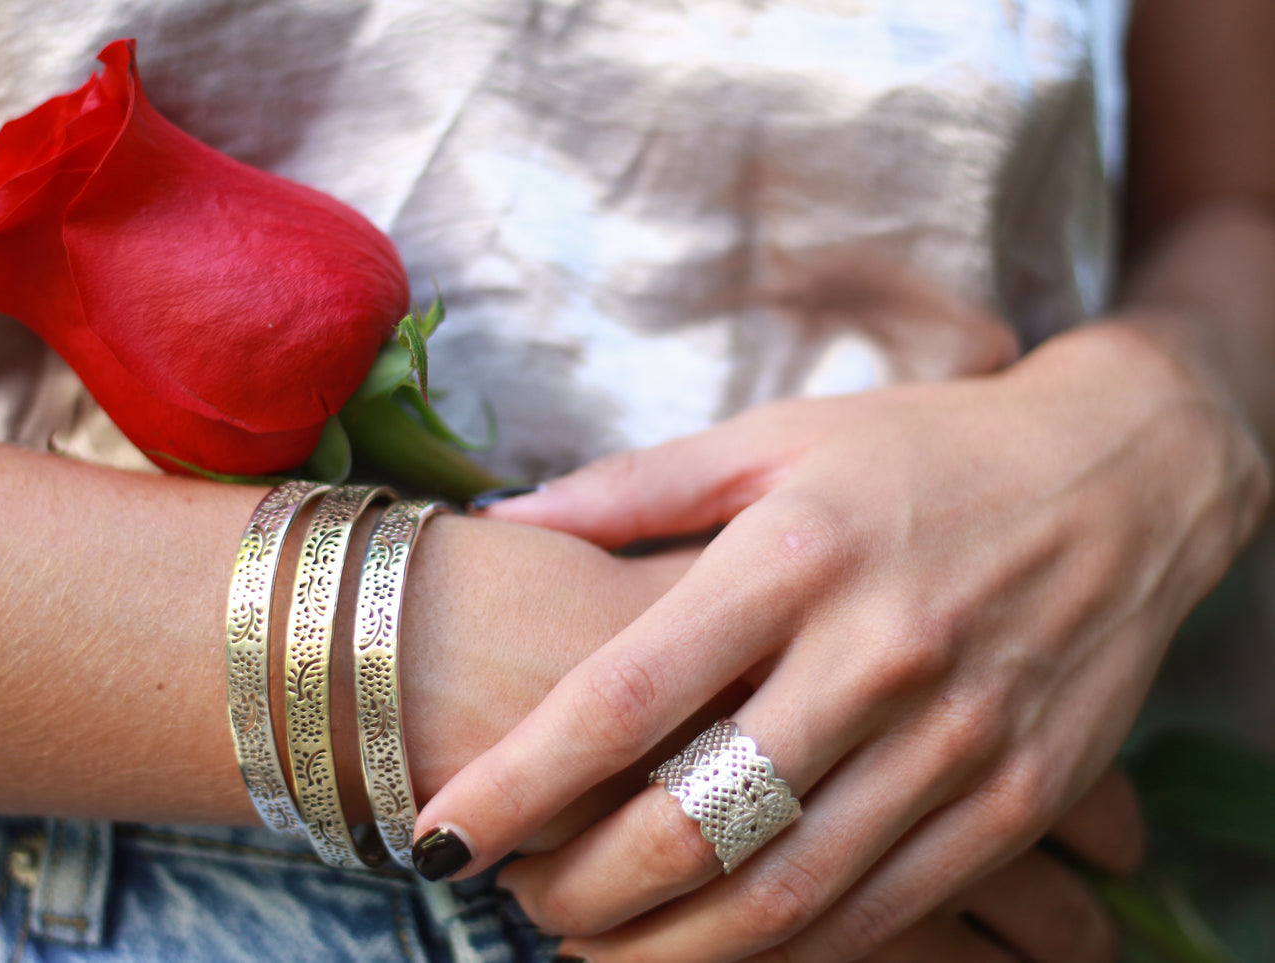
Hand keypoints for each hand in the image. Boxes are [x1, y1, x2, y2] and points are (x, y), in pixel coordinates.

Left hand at [411, 322, 1267, 962]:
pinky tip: (715, 946)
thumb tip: (503, 517)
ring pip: (787, 894)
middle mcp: (876, 652)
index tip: (438, 830)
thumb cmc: (921, 451)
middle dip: (578, 891)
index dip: (520, 779)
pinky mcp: (1019, 796)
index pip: (627, 694)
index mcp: (796, 555)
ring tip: (586, 949)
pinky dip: (788, 951)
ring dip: (666, 949)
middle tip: (510, 901)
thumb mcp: (776, 441)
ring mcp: (957, 735)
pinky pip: (885, 908)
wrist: (1123, 477)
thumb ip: (634, 487)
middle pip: (697, 819)